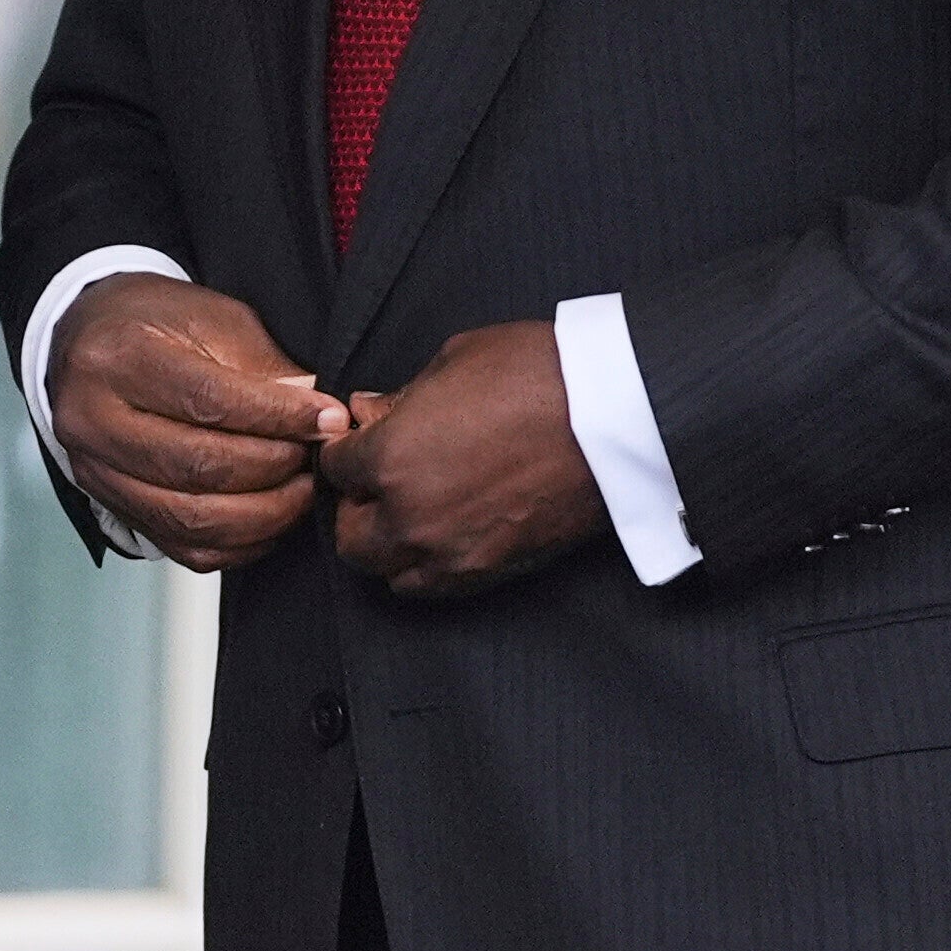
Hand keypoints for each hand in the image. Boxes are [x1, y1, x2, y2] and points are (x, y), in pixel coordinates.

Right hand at [49, 274, 349, 569]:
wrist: (87, 343)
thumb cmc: (152, 324)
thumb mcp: (212, 319)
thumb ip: (265, 368)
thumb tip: (319, 414)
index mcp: (118, 358)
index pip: (207, 400)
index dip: (278, 416)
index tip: (327, 418)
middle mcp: (93, 420)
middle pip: (199, 465)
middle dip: (276, 465)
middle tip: (318, 454)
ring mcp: (96, 473)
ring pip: (193, 518)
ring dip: (266, 512)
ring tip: (303, 487)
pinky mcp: (114, 509)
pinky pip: (185, 548)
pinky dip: (241, 542)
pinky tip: (272, 517)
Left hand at [322, 320, 601, 598]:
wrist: (616, 415)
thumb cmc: (537, 374)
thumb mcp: (453, 363)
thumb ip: (400, 397)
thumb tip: (368, 410)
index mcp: (390, 459)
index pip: (334, 468)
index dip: (345, 450)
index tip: (360, 441)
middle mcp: (409, 516)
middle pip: (349, 536)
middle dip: (356, 506)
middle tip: (376, 481)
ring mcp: (449, 552)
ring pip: (386, 571)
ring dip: (387, 543)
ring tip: (409, 510)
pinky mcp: (488, 572)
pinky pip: (430, 587)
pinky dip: (423, 565)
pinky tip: (440, 533)